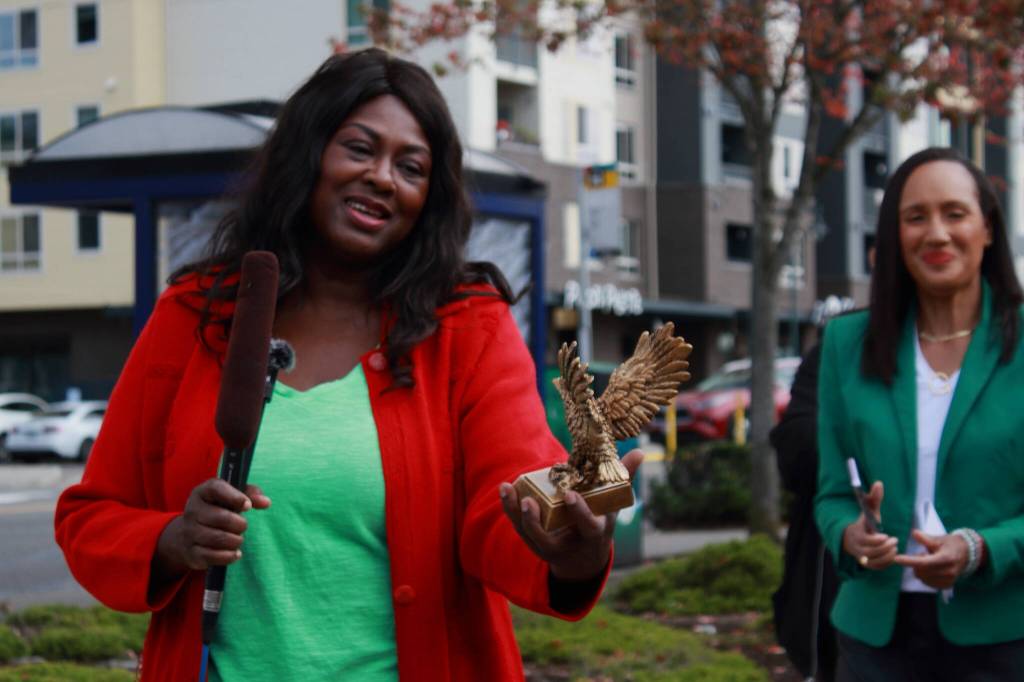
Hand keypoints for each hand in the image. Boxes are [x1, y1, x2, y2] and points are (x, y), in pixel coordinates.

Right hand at [153, 479, 270, 578]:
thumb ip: (250, 494)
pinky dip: (229, 556)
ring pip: (218, 538)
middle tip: (243, 526)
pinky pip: (213, 556)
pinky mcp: (191, 553)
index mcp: (202, 492)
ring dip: (236, 540)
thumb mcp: (231, 496)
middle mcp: (192, 511)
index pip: (216, 488)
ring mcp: (189, 532)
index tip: (248, 506)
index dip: (235, 497)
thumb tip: (266, 502)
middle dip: (239, 524)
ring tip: (238, 539)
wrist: (186, 534)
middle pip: (221, 518)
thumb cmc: (216, 510)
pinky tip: (235, 553)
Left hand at [499, 449, 644, 581]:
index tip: (571, 495)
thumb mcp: (613, 505)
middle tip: (529, 502)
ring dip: (516, 513)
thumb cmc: (600, 522)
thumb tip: (641, 452)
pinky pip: (520, 528)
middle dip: (536, 522)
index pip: (587, 525)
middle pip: (548, 538)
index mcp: (593, 533)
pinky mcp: (535, 543)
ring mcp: (549, 547)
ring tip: (509, 489)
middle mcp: (568, 543)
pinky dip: (512, 510)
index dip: (579, 511)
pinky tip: (506, 490)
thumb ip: (624, 478)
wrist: (583, 558)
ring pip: (528, 534)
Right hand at [841, 481, 897, 569]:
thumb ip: (874, 498)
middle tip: (894, 540)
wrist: (853, 537)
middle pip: (871, 552)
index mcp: (856, 534)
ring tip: (894, 547)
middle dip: (885, 547)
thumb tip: (879, 483)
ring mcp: (861, 557)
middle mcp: (856, 547)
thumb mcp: (869, 510)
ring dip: (887, 555)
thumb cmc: (865, 522)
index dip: (876, 540)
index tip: (886, 536)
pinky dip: (886, 562)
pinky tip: (892, 554)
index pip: (865, 540)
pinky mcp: (867, 564)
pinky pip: (877, 567)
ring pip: (875, 561)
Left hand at [894, 530, 970, 588]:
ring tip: (928, 560)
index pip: (924, 562)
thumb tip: (914, 533)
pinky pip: (927, 583)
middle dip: (915, 563)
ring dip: (919, 569)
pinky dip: (924, 575)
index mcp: (946, 558)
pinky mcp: (947, 585)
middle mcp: (948, 572)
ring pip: (922, 578)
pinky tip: (931, 568)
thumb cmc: (951, 544)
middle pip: (921, 571)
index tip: (896, 558)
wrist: (966, 554)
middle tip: (922, 554)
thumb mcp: (939, 538)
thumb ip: (926, 538)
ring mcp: (948, 580)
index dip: (909, 561)